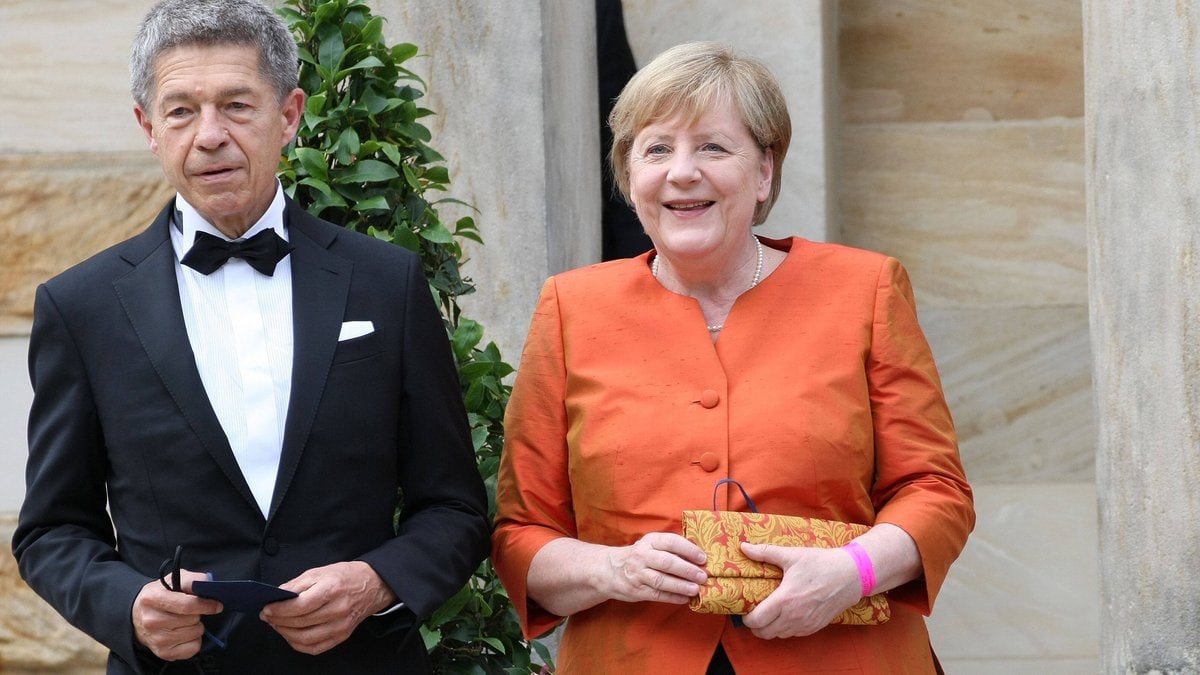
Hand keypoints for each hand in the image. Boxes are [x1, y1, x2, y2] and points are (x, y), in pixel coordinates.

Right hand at [132, 570, 222, 660]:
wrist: (138, 616)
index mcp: (153, 598)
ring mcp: (157, 639)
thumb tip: (208, 585)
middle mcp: (152, 621)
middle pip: (193, 619)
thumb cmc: (161, 596)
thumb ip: (191, 579)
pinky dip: (194, 641)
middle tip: (191, 612)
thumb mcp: (172, 581)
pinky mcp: (163, 653)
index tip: (217, 605)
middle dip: (199, 614)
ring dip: (196, 627)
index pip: (187, 605)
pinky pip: (193, 648)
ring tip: (185, 622)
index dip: (206, 605)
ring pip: (195, 633)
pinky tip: (185, 634)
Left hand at [260, 561, 394, 654]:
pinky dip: (298, 644)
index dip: (279, 609)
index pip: (300, 605)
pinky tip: (291, 635)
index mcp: (332, 589)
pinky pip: (314, 647)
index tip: (267, 608)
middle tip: (268, 616)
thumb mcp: (320, 572)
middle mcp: (338, 609)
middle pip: (300, 622)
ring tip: (277, 624)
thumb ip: (297, 584)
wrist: (373, 586)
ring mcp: (341, 625)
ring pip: (305, 638)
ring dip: (285, 633)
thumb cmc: (346, 576)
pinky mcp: (342, 636)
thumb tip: (277, 596)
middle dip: (278, 620)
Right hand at [599, 532, 707, 604]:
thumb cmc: (640, 556)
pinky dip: (672, 597)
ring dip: (680, 585)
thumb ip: (671, 549)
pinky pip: (656, 594)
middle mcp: (642, 556)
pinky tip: (684, 599)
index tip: (703, 558)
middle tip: (702, 576)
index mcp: (650, 541)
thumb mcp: (651, 546)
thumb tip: (698, 557)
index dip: (688, 550)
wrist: (610, 569)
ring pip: (661, 580)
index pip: (671, 542)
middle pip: (666, 562)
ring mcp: (638, 574)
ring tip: (695, 589)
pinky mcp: (636, 590)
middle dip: (687, 570)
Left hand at [737, 543, 860, 638]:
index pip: (757, 620)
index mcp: (785, 600)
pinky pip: (793, 634)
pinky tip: (784, 616)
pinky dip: (784, 629)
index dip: (746, 618)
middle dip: (755, 625)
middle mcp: (794, 617)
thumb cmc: (821, 564)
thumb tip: (744, 547)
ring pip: (778, 635)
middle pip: (764, 632)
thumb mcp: (792, 555)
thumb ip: (765, 552)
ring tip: (767, 614)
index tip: (745, 609)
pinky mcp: (815, 627)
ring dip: (769, 628)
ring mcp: (805, 624)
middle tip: (753, 613)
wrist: (850, 575)